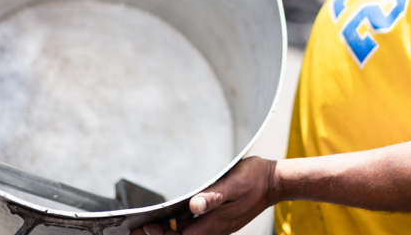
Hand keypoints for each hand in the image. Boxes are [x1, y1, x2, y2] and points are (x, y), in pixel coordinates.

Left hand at [132, 157, 277, 234]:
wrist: (273, 182)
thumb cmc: (254, 180)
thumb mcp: (233, 185)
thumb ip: (213, 197)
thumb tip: (194, 205)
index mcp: (213, 224)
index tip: (143, 227)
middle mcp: (212, 227)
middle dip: (158, 233)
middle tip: (137, 227)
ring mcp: (215, 223)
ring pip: (184, 231)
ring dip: (166, 228)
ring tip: (147, 221)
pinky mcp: (217, 218)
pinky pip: (193, 225)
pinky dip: (178, 222)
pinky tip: (170, 214)